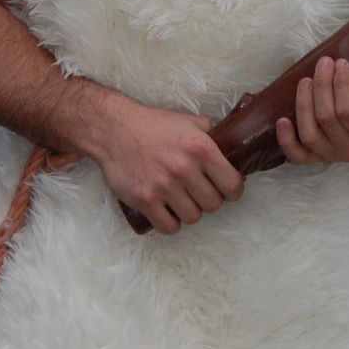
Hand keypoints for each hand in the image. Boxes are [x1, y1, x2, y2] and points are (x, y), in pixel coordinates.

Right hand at [87, 96, 243, 235]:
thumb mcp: (189, 121)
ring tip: (182, 201)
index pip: (232, 184)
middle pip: (213, 205)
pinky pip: (168, 227)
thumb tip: (228, 147)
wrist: (115, 130)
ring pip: (192, 217)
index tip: (228, 191)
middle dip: (209, 201)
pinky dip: (170, 223)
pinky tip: (168, 212)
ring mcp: (164, 186)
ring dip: (189, 212)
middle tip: (200, 194)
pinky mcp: (145, 200)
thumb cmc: (154, 125)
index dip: (233, 191)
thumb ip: (210, 134)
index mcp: (201, 148)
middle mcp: (184, 168)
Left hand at [275, 56, 348, 164]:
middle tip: (325, 62)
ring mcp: (333, 156)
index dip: (340, 84)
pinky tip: (282, 120)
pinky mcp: (319, 155)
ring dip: (304, 104)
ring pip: (310, 134)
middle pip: (327, 119)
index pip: (348, 111)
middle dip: (322, 86)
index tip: (340, 62)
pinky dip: (287, 141)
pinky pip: (299, 156)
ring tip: (306, 80)